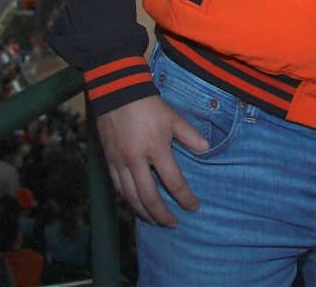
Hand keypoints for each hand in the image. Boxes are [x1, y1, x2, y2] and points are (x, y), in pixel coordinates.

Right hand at [93, 95, 209, 227]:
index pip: (173, 181)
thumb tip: (206, 150)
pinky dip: (128, 201)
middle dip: (162, 214)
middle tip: (173, 224)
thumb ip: (190, 135)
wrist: (117, 92)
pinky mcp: (109, 161)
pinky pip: (118, 188)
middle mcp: (136, 160)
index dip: (185, 197)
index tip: (194, 207)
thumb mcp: (174, 117)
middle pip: (149, 197)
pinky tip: (135, 206)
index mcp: (156, 148)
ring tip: (155, 221)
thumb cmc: (149, 105)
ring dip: (144, 212)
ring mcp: (120, 162)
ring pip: (131, 197)